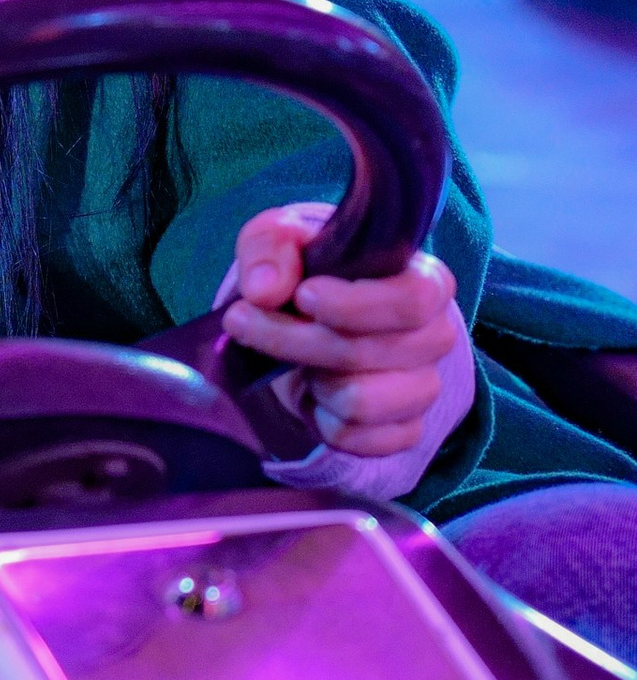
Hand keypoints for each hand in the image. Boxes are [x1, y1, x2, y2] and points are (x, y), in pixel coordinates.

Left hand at [220, 199, 467, 459]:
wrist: (304, 324)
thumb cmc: (305, 273)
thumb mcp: (279, 241)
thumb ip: (270, 249)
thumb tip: (265, 290)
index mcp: (425, 282)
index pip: (413, 301)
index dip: (355, 305)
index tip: (303, 296)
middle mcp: (435, 337)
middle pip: (369, 351)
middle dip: (295, 340)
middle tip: (242, 320)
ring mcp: (423, 388)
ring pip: (360, 401)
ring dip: (311, 381)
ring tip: (296, 361)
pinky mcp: (403, 430)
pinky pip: (357, 439)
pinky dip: (321, 420)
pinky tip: (313, 395)